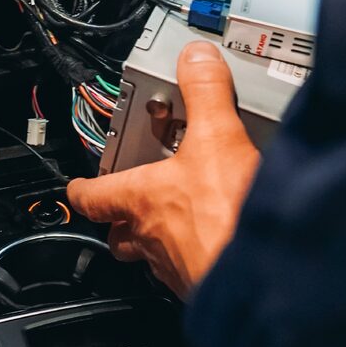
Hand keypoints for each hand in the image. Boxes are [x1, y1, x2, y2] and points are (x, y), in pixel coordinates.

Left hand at [68, 42, 259, 295]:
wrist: (267, 275)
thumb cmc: (228, 217)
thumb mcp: (218, 136)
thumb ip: (206, 93)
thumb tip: (196, 60)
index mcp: (141, 200)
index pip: (92, 196)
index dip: (82, 188)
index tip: (78, 185)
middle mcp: (151, 240)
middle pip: (118, 235)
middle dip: (121, 220)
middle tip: (133, 201)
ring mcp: (177, 269)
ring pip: (153, 257)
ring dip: (162, 238)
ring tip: (186, 215)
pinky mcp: (207, 286)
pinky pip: (191, 273)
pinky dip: (199, 256)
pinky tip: (224, 240)